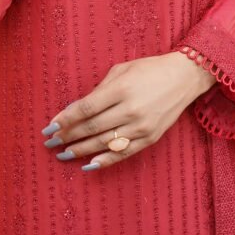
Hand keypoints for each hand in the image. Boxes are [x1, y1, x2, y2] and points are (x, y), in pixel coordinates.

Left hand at [41, 52, 215, 170]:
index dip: (65, 119)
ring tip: (63, 153)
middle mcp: (131, 110)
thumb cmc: (149, 69)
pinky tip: (88, 165)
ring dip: (81, 150)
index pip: (86, 109)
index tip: (49, 127)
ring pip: (104, 143)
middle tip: (51, 142)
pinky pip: (123, 153)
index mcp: (122, 89)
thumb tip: (78, 109)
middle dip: (68, 136)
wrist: (184, 78)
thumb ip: (100, 89)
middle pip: (92, 128)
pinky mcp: (150, 138)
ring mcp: (141, 126)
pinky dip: (104, 161)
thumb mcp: (122, 70)